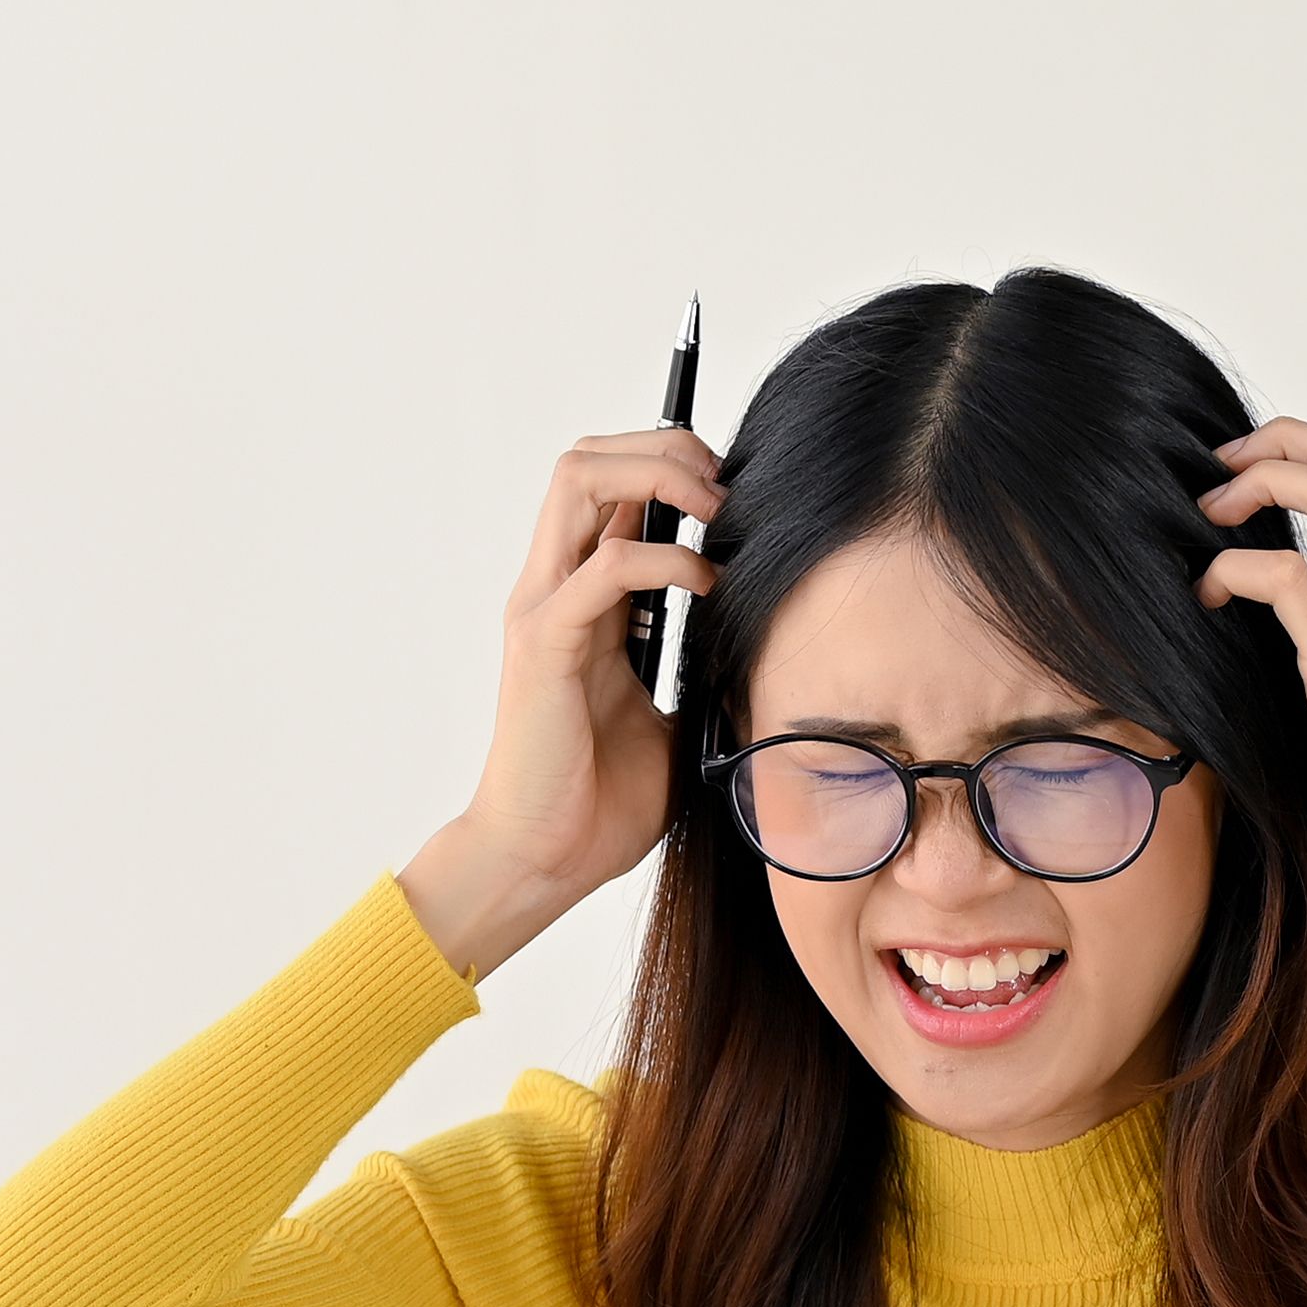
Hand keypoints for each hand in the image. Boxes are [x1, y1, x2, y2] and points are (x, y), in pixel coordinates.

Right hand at [400, 427, 717, 977]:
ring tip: (714, 511)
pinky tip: (706, 586)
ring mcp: (544, 608)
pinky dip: (665, 559)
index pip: (608, 486)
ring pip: (580, 480)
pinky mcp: (546, 643)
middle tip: (724, 488)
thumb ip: (697, 661)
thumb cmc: (600, 798)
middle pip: (587, 458)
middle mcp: (552, 588)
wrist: (544, 858)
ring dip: (657, 476)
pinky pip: (605, 566)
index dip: (668, 464)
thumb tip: (763, 637)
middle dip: (663, 447)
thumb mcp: (672, 713)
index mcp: (578, 599)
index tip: (733, 493)